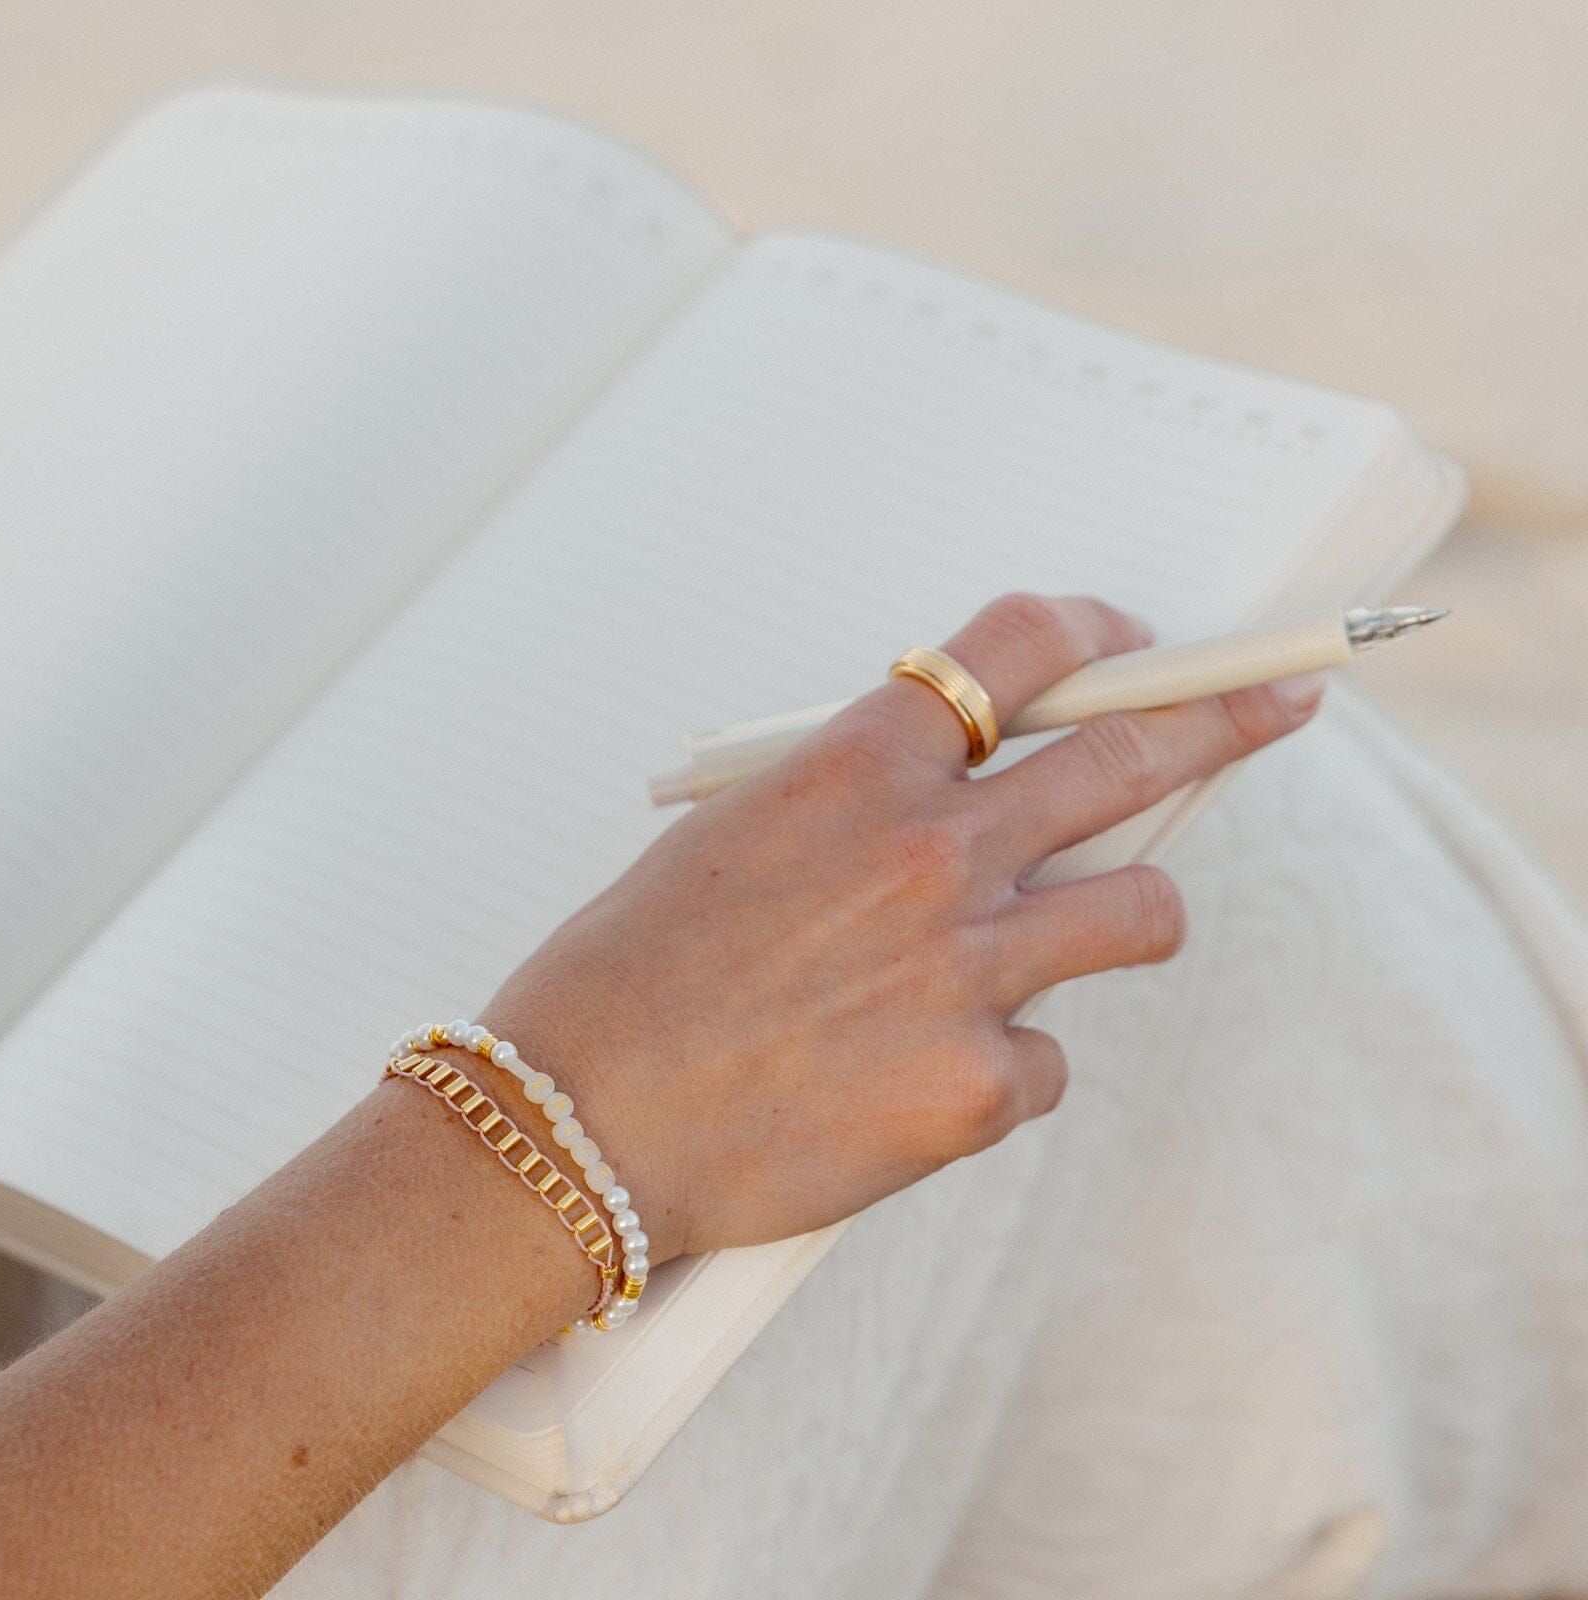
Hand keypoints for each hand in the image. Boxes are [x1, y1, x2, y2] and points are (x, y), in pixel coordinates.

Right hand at [482, 594, 1323, 1260]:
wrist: (573, 1126)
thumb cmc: (630, 977)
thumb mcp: (739, 839)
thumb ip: (862, 805)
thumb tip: (966, 793)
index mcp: (853, 769)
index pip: (1021, 646)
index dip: (1100, 634)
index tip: (1136, 643)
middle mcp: (928, 852)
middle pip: (1128, 756)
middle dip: (1221, 718)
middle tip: (1275, 705)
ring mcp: (964, 971)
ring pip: (1142, 911)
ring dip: (1132, 911)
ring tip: (1096, 931)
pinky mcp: (974, 1089)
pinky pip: (1046, 1060)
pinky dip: (1004, 1066)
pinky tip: (922, 1084)